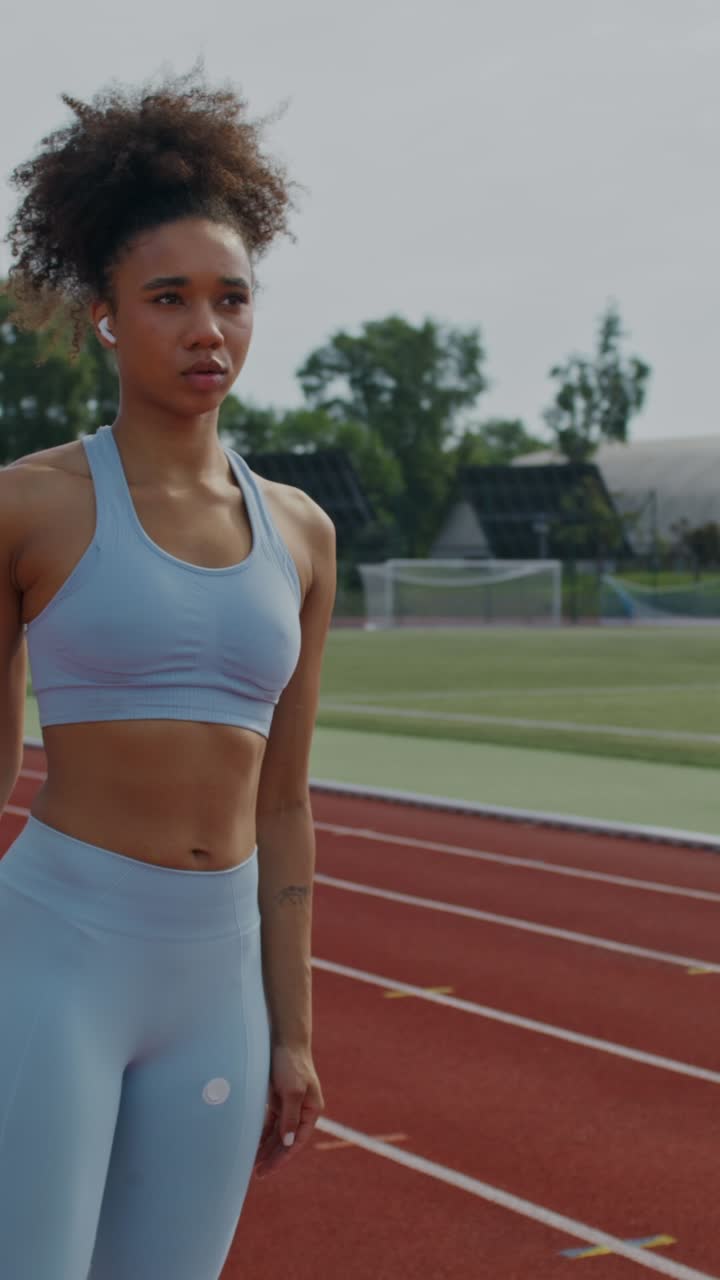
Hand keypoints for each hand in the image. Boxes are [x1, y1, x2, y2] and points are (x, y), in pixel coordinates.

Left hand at [254, 1043, 323, 1179]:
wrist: (283, 1039)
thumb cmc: (291, 1064)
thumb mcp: (292, 1091)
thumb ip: (290, 1117)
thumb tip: (289, 1142)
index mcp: (311, 1111)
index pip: (296, 1142)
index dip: (282, 1158)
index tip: (266, 1170)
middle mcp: (301, 1110)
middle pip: (286, 1140)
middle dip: (272, 1156)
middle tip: (257, 1173)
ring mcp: (289, 1105)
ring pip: (277, 1133)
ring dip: (266, 1147)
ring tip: (251, 1163)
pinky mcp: (277, 1098)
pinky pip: (269, 1122)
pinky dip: (262, 1133)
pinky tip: (252, 1143)